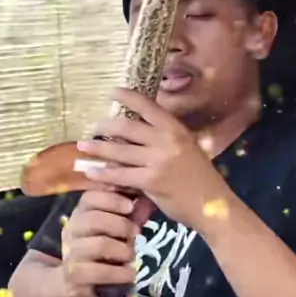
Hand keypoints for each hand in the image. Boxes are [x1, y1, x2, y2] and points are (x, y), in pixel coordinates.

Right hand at [60, 189, 140, 296]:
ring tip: (132, 256)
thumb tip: (142, 201)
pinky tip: (129, 274)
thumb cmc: (104, 252)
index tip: (131, 206)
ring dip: (123, 250)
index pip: (90, 197)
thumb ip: (125, 214)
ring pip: (100, 245)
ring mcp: (70, 254)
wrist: (80, 284)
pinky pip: (99, 272)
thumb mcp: (115, 229)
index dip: (112, 199)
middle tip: (136, 234)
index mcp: (80, 214)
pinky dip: (120, 273)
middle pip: (93, 219)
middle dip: (121, 225)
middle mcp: (71, 231)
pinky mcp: (74, 277)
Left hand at [77, 87, 230, 232]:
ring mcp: (158, 160)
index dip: (127, 97)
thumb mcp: (186, 148)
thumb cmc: (199, 176)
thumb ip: (164, 137)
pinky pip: (120, 175)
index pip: (147, 105)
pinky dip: (102, 174)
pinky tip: (91, 172)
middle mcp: (166, 140)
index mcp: (176, 128)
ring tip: (82, 146)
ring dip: (97, 149)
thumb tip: (137, 126)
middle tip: (92, 128)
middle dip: (104, 127)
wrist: (213, 205)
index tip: (112, 92)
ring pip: (118, 151)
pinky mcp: (150, 181)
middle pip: (126, 127)